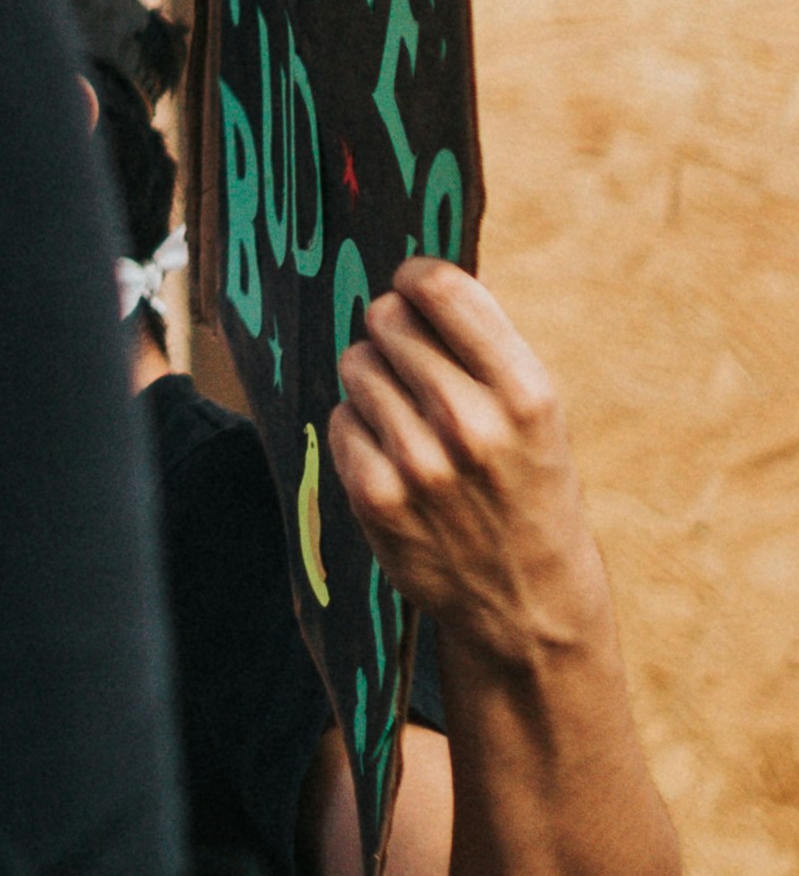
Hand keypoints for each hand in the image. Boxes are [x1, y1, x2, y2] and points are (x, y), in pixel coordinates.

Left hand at [328, 266, 615, 674]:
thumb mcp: (535, 412)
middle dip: (392, 333)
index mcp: (524, 392)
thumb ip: (480, 345)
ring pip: (356, 366)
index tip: (413, 290)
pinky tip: (394, 458)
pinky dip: (358, 430)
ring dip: (374, 382)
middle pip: (385, 320)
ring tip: (411, 420)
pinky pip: (339, 420)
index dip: (415, 279)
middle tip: (413, 366)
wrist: (529, 601)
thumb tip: (409, 275)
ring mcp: (419, 464)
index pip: (439, 288)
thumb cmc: (528, 483)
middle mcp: (471, 424)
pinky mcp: (376, 498)